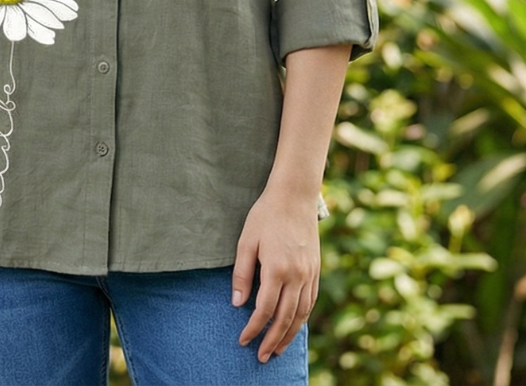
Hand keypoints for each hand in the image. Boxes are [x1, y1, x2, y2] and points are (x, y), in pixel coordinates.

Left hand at [231, 187, 319, 362]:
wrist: (294, 196)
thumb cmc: (265, 216)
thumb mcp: (246, 241)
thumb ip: (242, 274)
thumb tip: (237, 304)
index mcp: (276, 269)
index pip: (264, 310)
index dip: (253, 328)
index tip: (243, 340)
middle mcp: (296, 276)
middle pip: (285, 318)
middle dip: (272, 340)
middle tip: (261, 356)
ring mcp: (309, 274)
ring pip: (301, 314)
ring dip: (289, 335)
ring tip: (277, 349)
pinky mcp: (315, 270)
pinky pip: (310, 301)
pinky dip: (302, 318)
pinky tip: (294, 325)